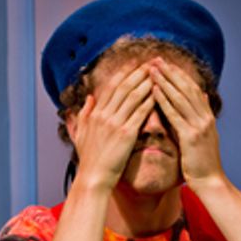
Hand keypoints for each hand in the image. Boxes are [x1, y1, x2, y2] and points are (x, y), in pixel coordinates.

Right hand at [68, 62, 155, 190]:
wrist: (93, 177)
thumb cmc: (89, 159)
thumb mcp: (80, 134)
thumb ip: (84, 114)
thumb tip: (89, 97)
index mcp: (94, 114)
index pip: (112, 88)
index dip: (125, 74)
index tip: (135, 64)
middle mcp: (104, 115)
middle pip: (124, 88)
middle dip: (139, 72)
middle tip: (152, 62)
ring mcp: (115, 124)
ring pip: (133, 97)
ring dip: (147, 83)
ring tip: (159, 73)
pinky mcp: (126, 134)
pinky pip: (140, 113)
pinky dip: (150, 101)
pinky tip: (160, 94)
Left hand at [149, 58, 224, 187]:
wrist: (210, 181)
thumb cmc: (202, 163)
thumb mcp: (203, 136)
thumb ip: (199, 116)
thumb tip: (199, 97)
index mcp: (207, 117)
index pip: (191, 89)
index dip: (178, 75)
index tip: (165, 64)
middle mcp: (205, 118)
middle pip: (186, 88)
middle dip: (170, 73)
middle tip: (156, 60)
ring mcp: (199, 126)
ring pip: (180, 97)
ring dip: (165, 81)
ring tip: (152, 69)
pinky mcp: (191, 136)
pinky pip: (175, 114)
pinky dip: (164, 100)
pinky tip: (154, 91)